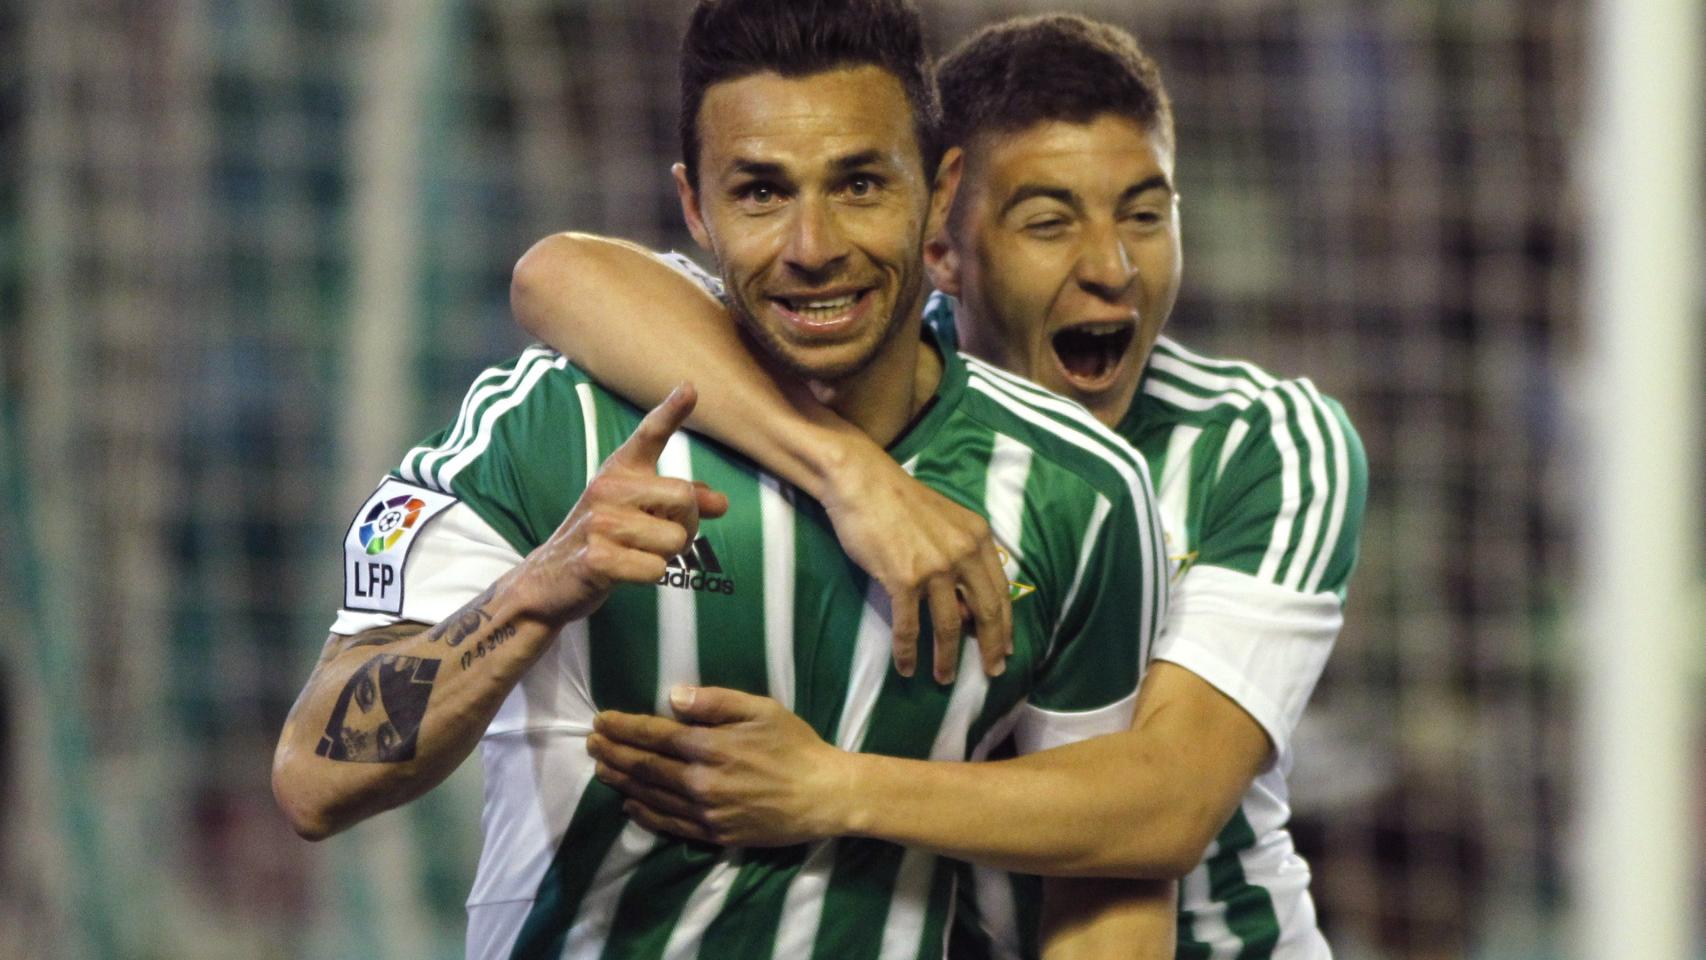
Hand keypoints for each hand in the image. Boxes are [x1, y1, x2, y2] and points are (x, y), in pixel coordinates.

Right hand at [513, 384, 728, 624]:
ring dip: (666, 556)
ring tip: (635, 554)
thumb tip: (722, 503)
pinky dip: (650, 576)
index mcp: (619, 471)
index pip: (649, 435)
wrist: (551, 579)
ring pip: (675, 539)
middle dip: (686, 525)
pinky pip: (657, 569)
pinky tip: (623, 571)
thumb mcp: (639, 512)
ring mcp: (599, 522)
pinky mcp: (597, 558)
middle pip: (684, 497)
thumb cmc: (605, 540)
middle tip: (661, 536)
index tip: (691, 388)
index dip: (671, 411)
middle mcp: (607, 488)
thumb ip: (683, 505)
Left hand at [586, 685, 855, 845]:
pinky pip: (671, 825)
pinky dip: (645, 814)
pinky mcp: (715, 835)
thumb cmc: (795, 745)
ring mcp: (706, 813)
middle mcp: (701, 783)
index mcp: (710, 747)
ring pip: (651, 796)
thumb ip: (715, 702)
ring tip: (600, 769)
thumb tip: (673, 696)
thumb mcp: (761, 710)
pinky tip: (630, 804)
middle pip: (645, 767)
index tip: (601, 720)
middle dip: (614, 752)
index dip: (624, 727)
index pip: (654, 735)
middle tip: (591, 743)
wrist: (824, 796)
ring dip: (622, 781)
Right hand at [817, 448, 1011, 682]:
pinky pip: (908, 626)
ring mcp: (933, 567)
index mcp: (977, 538)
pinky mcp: (902, 578)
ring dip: (947, 658)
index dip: (1005, 625)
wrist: (862, 482)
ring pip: (948, 625)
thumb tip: (965, 604)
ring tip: (944, 678)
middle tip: (992, 672)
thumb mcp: (947, 522)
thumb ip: (962, 556)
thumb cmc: (900, 502)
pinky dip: (907, 652)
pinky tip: (906, 667)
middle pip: (986, 612)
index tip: (1007, 648)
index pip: (1000, 591)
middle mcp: (962, 553)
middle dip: (990, 648)